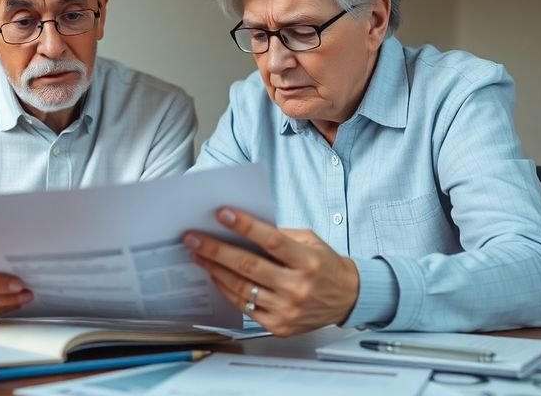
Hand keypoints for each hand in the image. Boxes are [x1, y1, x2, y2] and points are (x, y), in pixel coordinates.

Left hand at [183, 207, 358, 336]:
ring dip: (215, 270)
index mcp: (308, 261)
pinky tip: (215, 276)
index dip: (245, 227)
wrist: (347, 298)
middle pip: (249, 266)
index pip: (272, 241)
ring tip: (198, 255)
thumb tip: (241, 227)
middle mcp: (298, 287)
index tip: (222, 214)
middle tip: (194, 238)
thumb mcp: (310, 242)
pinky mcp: (279, 325)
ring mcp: (287, 309)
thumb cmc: (325, 265)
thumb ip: (280, 235)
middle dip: (216, 250)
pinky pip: (244, 306)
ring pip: (242, 288)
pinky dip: (227, 289)